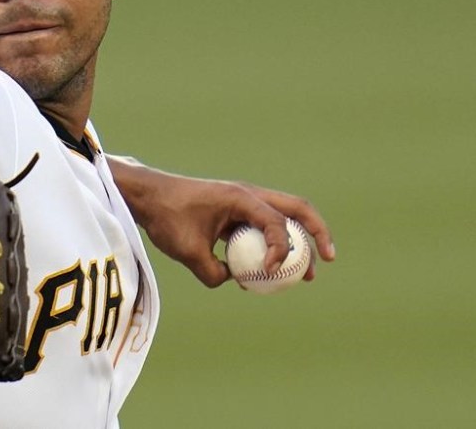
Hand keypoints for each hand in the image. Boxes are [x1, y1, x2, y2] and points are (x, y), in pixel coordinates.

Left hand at [107, 156, 335, 287]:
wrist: (147, 197)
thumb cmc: (166, 217)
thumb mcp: (187, 251)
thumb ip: (214, 273)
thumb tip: (235, 280)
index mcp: (240, 197)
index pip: (277, 222)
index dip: (282, 250)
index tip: (270, 273)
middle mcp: (248, 195)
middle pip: (297, 208)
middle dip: (317, 233)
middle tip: (328, 260)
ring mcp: (243, 202)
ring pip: (284, 217)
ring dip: (299, 242)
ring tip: (306, 275)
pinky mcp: (235, 211)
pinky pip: (264, 227)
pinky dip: (275, 245)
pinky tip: (271, 272)